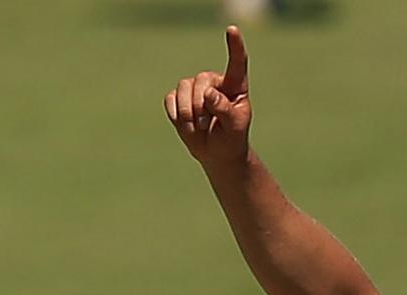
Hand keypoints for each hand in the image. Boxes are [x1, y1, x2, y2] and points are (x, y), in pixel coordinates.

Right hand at [164, 25, 252, 169]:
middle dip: (200, 106)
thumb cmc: (231, 137)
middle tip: (205, 125)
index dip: (234, 46)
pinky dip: (176, 115)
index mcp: (234, 86)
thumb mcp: (234, 126)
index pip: (237, 63)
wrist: (217, 153)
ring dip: (188, 113)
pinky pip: (170, 100)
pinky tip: (186, 125)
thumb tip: (209, 94)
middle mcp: (213, 82)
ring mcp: (194, 88)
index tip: (232, 29)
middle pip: (200, 81)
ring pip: (183, 88)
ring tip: (197, 128)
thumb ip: (224, 109)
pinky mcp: (178, 98)